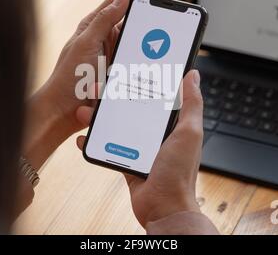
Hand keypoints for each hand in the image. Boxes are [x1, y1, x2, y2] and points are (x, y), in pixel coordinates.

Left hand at [23, 0, 168, 169]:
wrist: (64, 110)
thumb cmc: (68, 77)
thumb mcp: (86, 44)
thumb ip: (103, 20)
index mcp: (95, 24)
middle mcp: (105, 35)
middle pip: (134, 17)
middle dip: (152, 14)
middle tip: (170, 16)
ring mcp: (113, 52)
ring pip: (138, 39)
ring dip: (150, 40)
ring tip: (164, 42)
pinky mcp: (119, 69)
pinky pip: (138, 59)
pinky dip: (147, 58)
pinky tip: (156, 61)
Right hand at [76, 70, 203, 226]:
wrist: (162, 208)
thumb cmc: (179, 173)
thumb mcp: (189, 133)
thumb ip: (191, 104)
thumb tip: (193, 76)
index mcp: (173, 123)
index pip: (157, 95)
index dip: (143, 82)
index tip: (127, 70)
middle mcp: (156, 132)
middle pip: (132, 107)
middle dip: (115, 97)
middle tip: (99, 89)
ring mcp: (140, 147)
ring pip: (117, 125)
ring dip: (101, 118)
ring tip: (86, 111)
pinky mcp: (127, 160)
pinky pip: (109, 146)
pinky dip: (96, 142)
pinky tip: (85, 137)